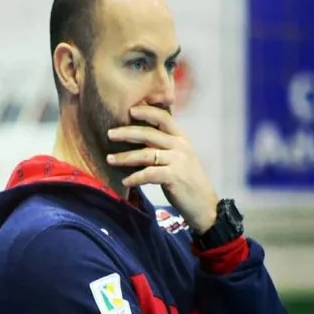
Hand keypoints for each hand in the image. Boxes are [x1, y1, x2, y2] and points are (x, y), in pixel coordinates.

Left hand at [106, 105, 218, 233]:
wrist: (204, 204)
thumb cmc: (186, 180)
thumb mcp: (178, 158)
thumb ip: (163, 146)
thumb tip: (136, 137)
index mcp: (181, 138)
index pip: (163, 118)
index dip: (147, 112)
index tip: (130, 110)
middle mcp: (180, 146)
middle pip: (149, 134)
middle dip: (127, 133)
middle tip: (110, 134)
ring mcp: (178, 161)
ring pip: (146, 154)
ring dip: (125, 157)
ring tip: (109, 159)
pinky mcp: (175, 176)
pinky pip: (149, 174)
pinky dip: (135, 178)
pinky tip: (125, 181)